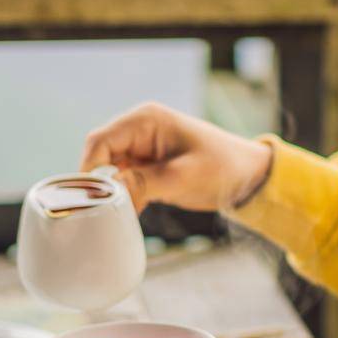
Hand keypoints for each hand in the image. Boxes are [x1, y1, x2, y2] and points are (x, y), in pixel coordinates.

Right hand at [79, 102, 272, 213]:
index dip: (89, 170)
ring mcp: (141, 149)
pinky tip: (130, 216)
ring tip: (117, 216)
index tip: (91, 199)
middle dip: (99, 183)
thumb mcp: (184, 176)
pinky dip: (124, 198)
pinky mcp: (147, 167)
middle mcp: (138, 130)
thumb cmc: (223, 168)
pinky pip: (122, 182)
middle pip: (98, 156)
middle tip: (103, 211)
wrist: (249, 176)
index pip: (99, 142)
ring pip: (108, 171)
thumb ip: (144, 182)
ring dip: (111, 193)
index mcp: (145, 120)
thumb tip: (110, 190)